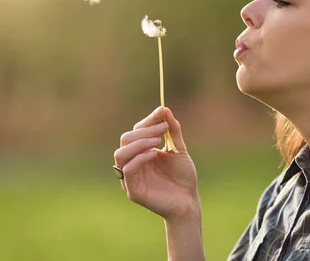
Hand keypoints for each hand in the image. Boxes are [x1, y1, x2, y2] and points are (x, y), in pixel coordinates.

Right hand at [114, 106, 199, 221]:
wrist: (189, 201)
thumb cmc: (183, 177)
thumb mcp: (179, 150)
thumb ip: (172, 131)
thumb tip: (165, 109)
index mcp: (141, 152)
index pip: (137, 131)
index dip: (148, 120)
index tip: (162, 112)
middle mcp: (133, 163)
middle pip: (125, 139)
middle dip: (144, 130)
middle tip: (162, 129)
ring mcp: (130, 177)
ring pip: (120, 153)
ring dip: (138, 143)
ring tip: (157, 141)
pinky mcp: (133, 190)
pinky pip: (127, 170)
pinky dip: (139, 158)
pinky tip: (154, 154)